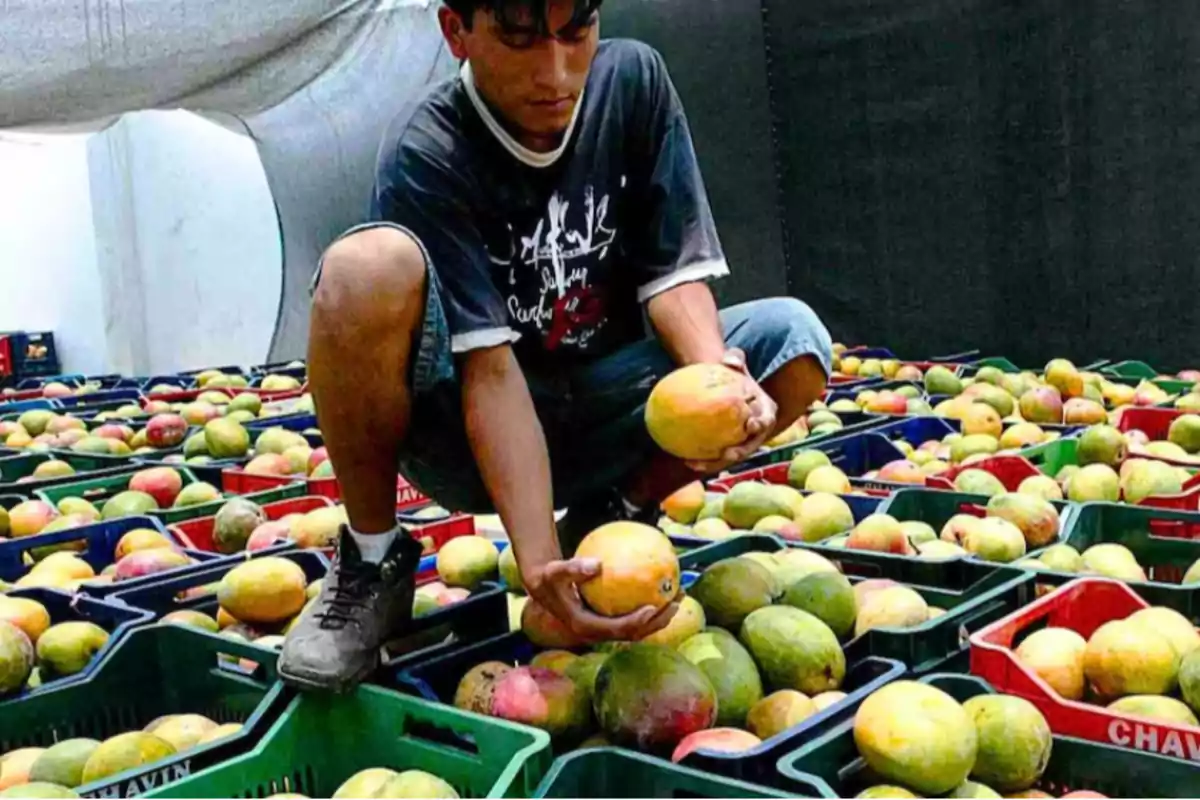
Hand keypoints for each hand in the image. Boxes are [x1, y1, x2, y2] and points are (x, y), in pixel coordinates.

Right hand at [523, 557, 678, 642]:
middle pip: (636, 633)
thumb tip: (597, 565)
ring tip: (679, 594)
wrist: (544, 586)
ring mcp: (606, 627)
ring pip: (639, 627)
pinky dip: (651, 605)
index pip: (617, 629)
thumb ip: (573, 569)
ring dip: (661, 615)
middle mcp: (599, 632)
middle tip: (676, 600)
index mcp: (587, 627)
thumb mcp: (556, 571)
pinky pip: (635, 615)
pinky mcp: (610, 619)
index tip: (653, 607)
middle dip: (659, 620)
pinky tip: (662, 587)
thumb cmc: (550, 578)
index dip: (637, 622)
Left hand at [686, 348, 778, 472]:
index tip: (750, 426)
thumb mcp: (734, 362)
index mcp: (765, 413)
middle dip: (739, 453)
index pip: (766, 421)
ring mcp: (742, 443)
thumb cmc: (730, 374)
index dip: (761, 425)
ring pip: (731, 457)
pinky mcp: (728, 449)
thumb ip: (735, 358)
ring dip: (716, 464)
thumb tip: (730, 360)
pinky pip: (716, 457)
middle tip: (726, 454)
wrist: (722, 386)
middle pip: (749, 446)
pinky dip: (703, 461)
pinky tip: (686, 461)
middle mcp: (756, 432)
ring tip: (697, 464)